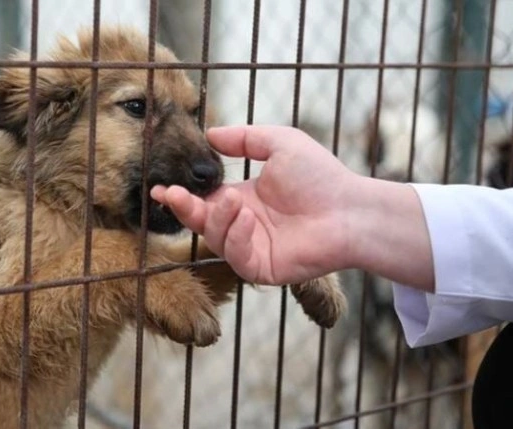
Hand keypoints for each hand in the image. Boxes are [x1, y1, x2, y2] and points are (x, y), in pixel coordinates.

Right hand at [151, 125, 434, 291]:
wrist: (351, 210)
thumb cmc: (322, 176)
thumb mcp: (279, 143)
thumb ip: (244, 138)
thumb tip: (210, 133)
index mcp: (242, 200)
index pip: (203, 199)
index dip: (181, 195)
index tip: (161, 186)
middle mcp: (242, 225)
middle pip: (200, 221)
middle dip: (183, 209)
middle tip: (170, 194)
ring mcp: (251, 247)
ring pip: (215, 238)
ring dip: (217, 220)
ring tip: (234, 202)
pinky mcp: (261, 267)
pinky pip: (235, 257)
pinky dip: (235, 238)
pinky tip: (249, 219)